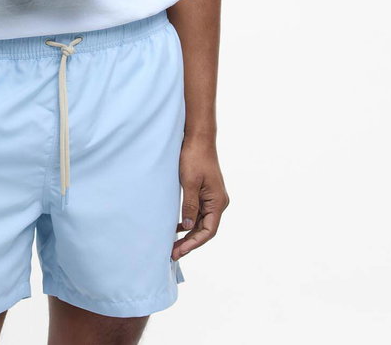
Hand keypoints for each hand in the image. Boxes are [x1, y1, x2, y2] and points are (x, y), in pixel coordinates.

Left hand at [172, 136, 229, 258]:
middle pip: (205, 229)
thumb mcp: (189, 182)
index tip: (179, 251)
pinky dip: (189, 222)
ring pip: (202, 222)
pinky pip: (199, 213)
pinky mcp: (206, 193)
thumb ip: (190, 205)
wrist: (198, 138)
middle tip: (172, 252)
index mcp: (218, 202)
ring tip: (173, 244)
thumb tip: (188, 227)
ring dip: (189, 234)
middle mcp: (218, 202)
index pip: (208, 231)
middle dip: (189, 242)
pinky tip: (178, 227)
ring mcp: (213, 198)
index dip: (194, 243)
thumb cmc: (194, 157)